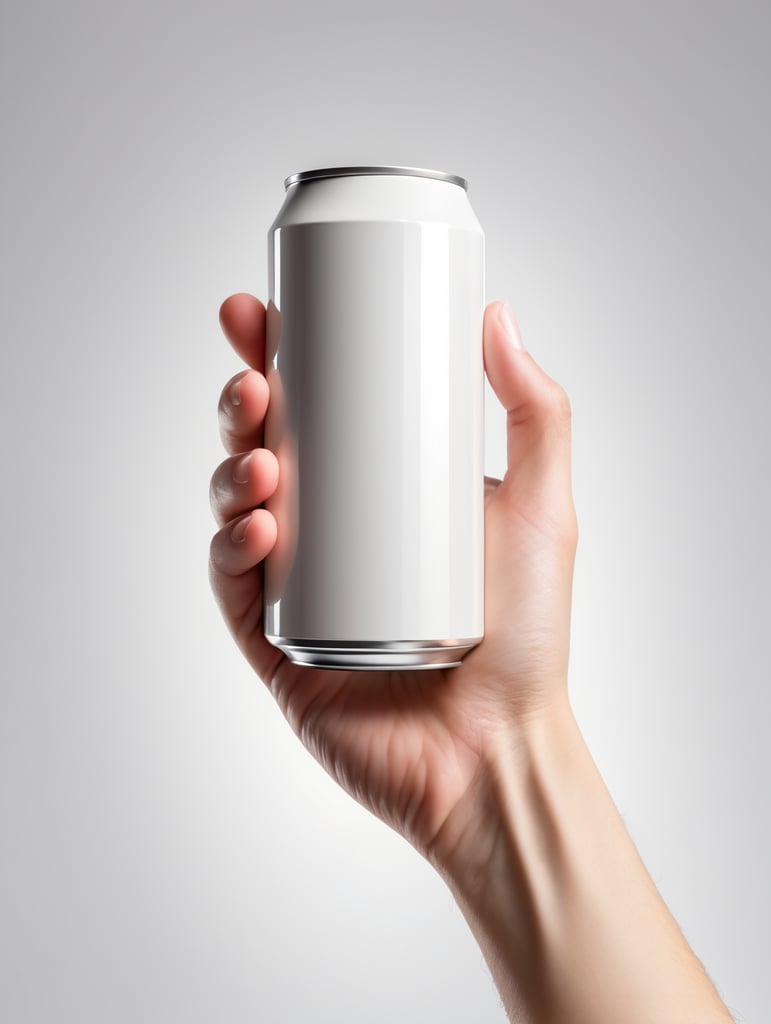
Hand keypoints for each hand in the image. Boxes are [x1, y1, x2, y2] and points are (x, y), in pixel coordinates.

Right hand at [208, 293, 576, 869]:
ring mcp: (299, 586)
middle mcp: (334, 533)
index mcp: (383, 492)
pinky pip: (232, 586)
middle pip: (264, 448)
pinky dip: (228, 550)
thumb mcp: (544, 508)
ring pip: (236, 509)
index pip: (317, 412)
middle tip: (251, 381)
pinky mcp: (274, 642)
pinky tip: (253, 526)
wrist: (498, 749)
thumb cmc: (526, 637)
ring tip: (263, 462)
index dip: (277, 360)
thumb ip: (536, 413)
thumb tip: (497, 317)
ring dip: (228, 471)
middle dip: (240, 405)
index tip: (261, 314)